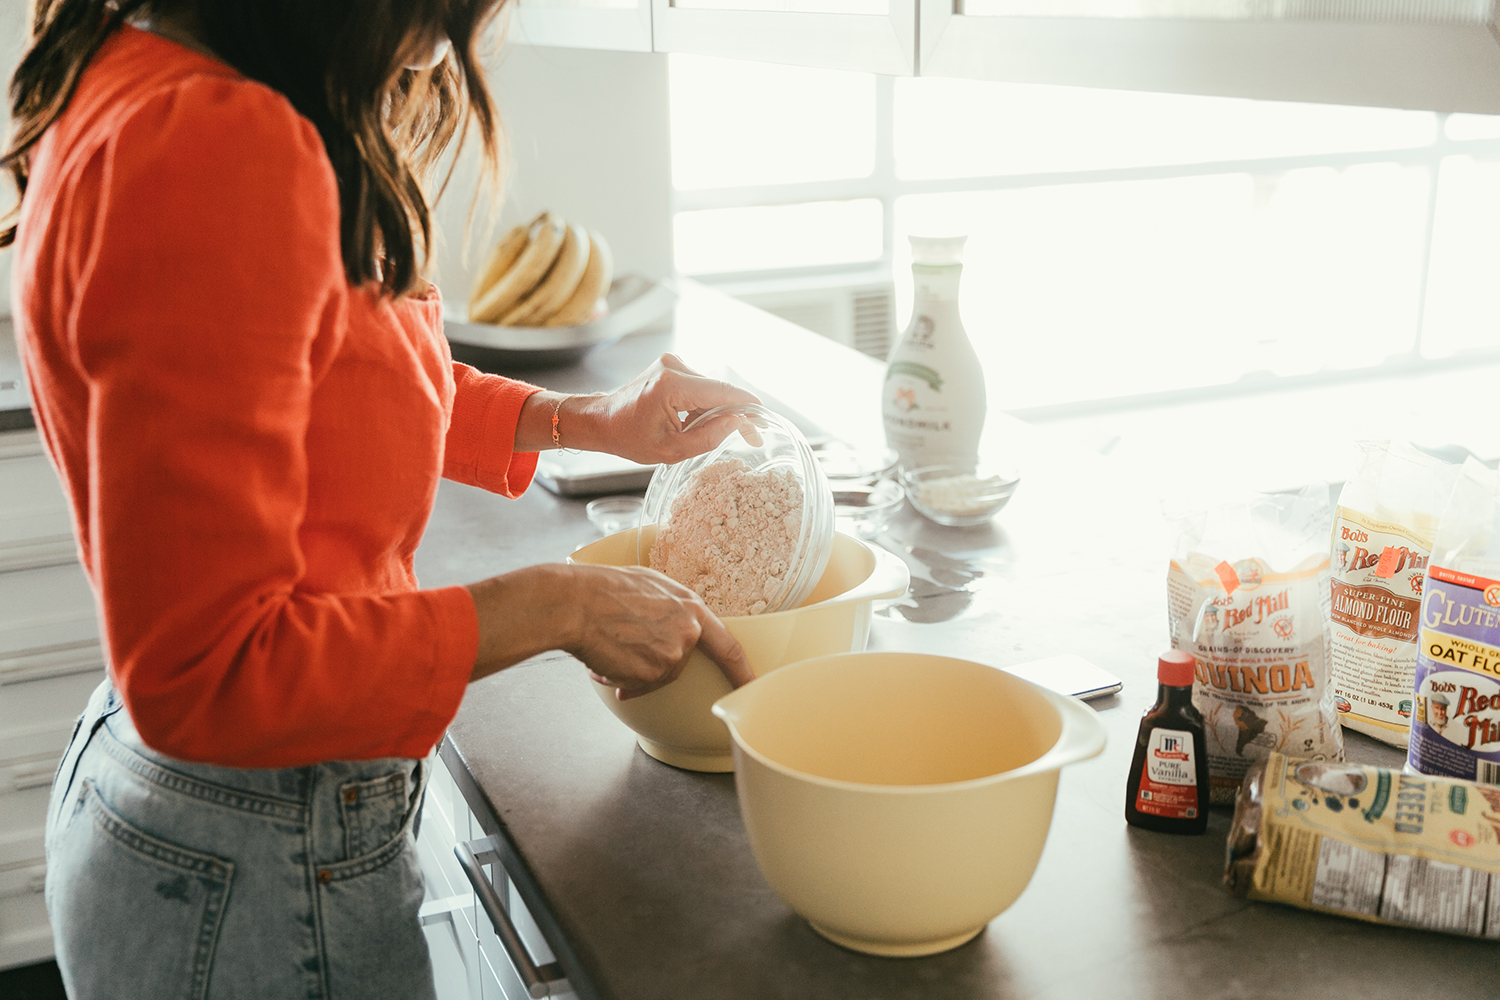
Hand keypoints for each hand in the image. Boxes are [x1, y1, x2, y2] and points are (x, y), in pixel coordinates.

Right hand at [562, 564, 753, 698]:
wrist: (576, 603)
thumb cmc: (604, 589)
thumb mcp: (650, 585)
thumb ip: (670, 607)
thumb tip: (668, 621)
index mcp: (691, 608)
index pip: (728, 647)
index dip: (742, 671)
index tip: (752, 687)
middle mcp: (688, 632)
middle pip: (678, 664)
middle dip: (652, 661)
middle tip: (624, 643)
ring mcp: (671, 655)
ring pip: (655, 677)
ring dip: (632, 669)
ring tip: (610, 643)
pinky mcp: (650, 674)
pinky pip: (637, 686)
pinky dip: (620, 678)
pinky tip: (605, 656)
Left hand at [576, 354, 759, 464]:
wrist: (601, 421)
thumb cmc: (629, 437)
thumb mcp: (672, 450)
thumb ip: (709, 438)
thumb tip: (738, 424)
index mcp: (672, 385)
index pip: (722, 392)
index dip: (747, 407)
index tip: (764, 421)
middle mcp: (673, 366)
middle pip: (718, 390)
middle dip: (734, 413)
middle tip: (750, 437)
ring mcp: (671, 363)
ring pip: (710, 389)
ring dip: (715, 410)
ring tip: (700, 433)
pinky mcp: (670, 366)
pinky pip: (699, 386)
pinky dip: (702, 405)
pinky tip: (691, 422)